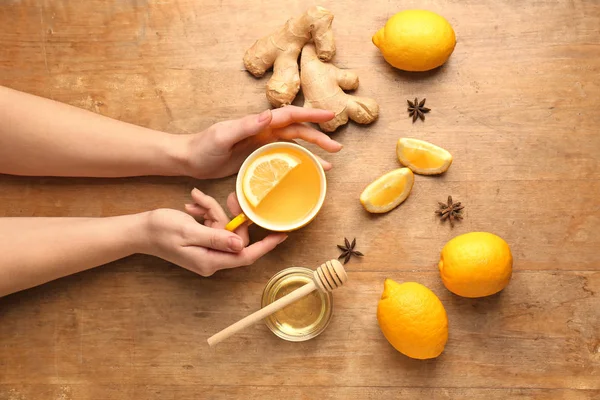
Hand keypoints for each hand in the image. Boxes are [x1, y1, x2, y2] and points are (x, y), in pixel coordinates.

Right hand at [142, 189, 285, 275]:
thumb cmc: (161, 230)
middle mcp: (212, 259)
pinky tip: (192, 205)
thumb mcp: (189, 231)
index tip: (282, 234)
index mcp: (211, 260)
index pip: (246, 256)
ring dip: (213, 211)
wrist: (139, 230)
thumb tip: (240, 244)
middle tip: (227, 198)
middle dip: (230, 216)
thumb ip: (216, 237)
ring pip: (224, 228)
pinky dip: (206, 213)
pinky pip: (213, 226)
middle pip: (236, 237)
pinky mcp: (202, 242)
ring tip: (195, 200)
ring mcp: (207, 251)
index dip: (266, 245)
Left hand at [177, 106, 342, 178]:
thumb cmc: (203, 146)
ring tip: (329, 163)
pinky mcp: (258, 158)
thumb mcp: (222, 135)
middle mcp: (263, 131)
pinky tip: (306, 172)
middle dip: (318, 137)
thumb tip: (268, 116)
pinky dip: (297, 163)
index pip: (289, 116)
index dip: (310, 115)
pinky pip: (283, 159)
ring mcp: (262, 144)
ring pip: (294, 145)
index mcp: (258, 123)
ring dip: (312, 152)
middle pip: (297, 131)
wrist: (189, 160)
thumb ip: (244, 126)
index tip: (330, 114)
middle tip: (337, 148)